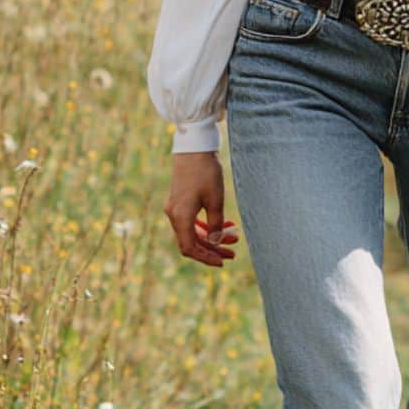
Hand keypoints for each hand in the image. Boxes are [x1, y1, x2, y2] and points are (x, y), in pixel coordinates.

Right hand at [163, 152, 239, 266]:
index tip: (222, 261)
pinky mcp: (180, 200)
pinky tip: (225, 224)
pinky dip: (207, 224)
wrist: (194, 147)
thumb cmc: (205, 172)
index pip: (190, 247)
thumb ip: (215, 223)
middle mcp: (174, 214)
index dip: (205, 258)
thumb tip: (215, 241)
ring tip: (234, 238)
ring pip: (193, 231)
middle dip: (213, 249)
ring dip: (212, 236)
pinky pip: (192, 220)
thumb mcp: (215, 199)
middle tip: (233, 253)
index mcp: (181, 216)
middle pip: (192, 241)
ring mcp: (176, 207)